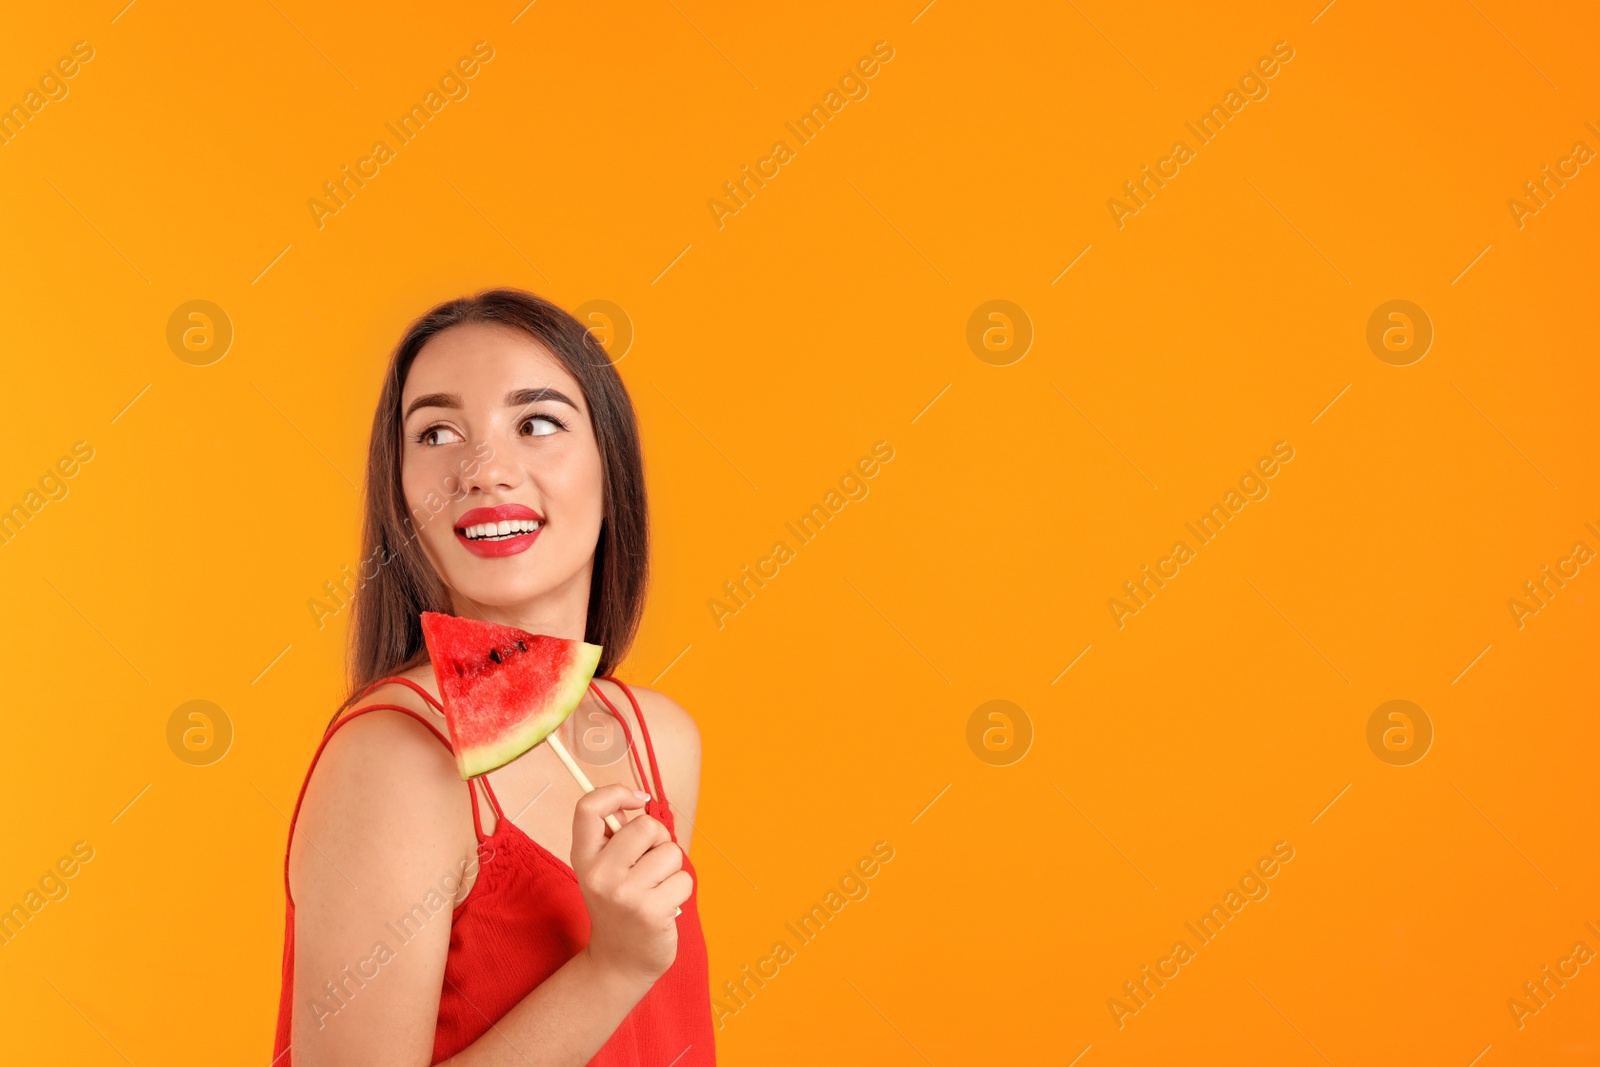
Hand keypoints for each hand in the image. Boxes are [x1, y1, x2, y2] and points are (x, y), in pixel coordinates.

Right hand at [571, 784, 692, 985]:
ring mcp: (624, 894)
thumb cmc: (618, 905)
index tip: (637, 801)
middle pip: (646, 826)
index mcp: (583, 857)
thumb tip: (638, 799)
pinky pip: (684, 879)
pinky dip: (680, 890)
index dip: (616, 793)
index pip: (588, 807)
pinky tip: (663, 906)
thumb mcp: (603, 868)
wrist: (619, 961)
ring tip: (655, 888)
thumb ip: (615, 835)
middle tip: (649, 863)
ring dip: (671, 868)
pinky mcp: (651, 911)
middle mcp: (599, 874)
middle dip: (658, 840)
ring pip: (671, 852)